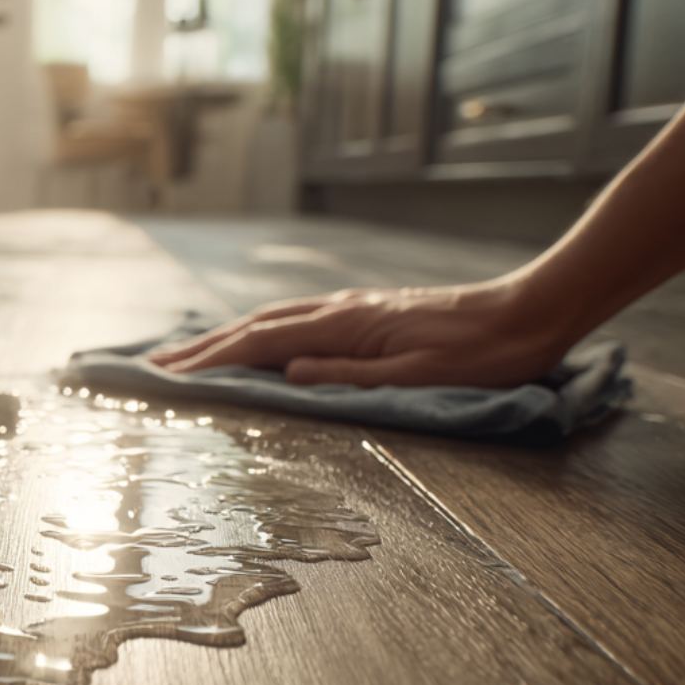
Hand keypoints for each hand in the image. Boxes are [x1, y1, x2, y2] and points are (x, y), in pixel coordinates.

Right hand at [146, 280, 583, 387]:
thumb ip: (349, 377)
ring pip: (272, 319)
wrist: (531, 312)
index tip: (167, 374)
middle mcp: (341, 309)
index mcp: (348, 326)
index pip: (262, 342)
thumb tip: (287, 373)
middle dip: (201, 347)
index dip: (211, 359)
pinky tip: (254, 339)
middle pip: (255, 325)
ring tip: (188, 354)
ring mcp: (352, 307)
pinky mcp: (367, 312)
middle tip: (152, 364)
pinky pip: (295, 319)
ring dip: (224, 337)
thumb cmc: (484, 354)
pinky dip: (258, 330)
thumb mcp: (419, 375)